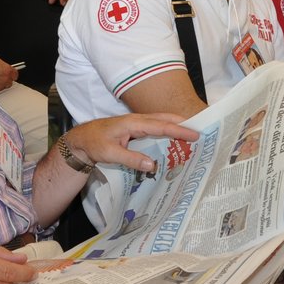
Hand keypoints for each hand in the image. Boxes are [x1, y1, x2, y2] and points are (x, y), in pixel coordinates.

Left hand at [62, 113, 200, 175]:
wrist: (82, 139)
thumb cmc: (94, 144)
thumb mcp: (110, 153)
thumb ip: (131, 159)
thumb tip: (152, 165)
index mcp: (133, 123)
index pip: (160, 126)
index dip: (179, 130)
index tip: (195, 135)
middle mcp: (137, 120)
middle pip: (165, 119)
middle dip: (183, 123)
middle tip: (201, 131)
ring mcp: (137, 124)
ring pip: (161, 121)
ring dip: (176, 126)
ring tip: (192, 134)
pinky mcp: (136, 130)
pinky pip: (156, 128)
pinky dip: (167, 130)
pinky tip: (174, 140)